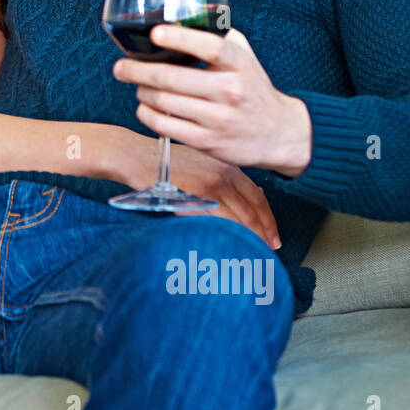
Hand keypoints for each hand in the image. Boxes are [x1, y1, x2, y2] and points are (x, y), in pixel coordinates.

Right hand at [110, 129, 279, 249]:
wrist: (136, 155)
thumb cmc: (164, 160)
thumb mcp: (200, 160)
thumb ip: (224, 176)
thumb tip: (250, 194)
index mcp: (227, 165)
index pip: (258, 196)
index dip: (268, 219)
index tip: (273, 235)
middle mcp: (223, 174)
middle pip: (253, 209)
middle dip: (264, 232)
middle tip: (270, 250)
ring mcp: (210, 185)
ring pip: (240, 219)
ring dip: (250, 238)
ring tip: (254, 254)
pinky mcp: (195, 197)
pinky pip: (219, 222)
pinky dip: (228, 236)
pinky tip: (231, 246)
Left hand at [111, 25, 311, 177]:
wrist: (277, 132)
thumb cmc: (251, 86)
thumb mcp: (241, 54)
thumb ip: (212, 31)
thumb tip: (176, 0)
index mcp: (239, 64)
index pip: (210, 47)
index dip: (180, 38)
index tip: (155, 33)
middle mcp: (230, 91)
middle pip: (173, 78)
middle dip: (138, 71)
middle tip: (121, 66)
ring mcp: (218, 119)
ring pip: (164, 102)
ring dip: (142, 91)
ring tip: (137, 84)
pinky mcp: (207, 141)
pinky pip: (164, 126)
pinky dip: (147, 113)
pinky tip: (146, 105)